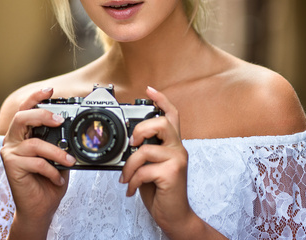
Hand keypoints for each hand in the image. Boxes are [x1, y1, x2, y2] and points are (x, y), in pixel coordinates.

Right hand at [1, 87, 75, 238]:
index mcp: (23, 134)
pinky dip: (52, 170)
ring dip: (56, 151)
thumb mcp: (58, 156)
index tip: (50, 90)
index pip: (25, 110)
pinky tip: (57, 178)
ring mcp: (10, 154)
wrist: (40, 208)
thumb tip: (74, 129)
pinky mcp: (12, 168)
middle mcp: (13, 141)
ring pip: (33, 143)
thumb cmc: (48, 181)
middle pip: (21, 118)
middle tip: (59, 119)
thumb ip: (59, 141)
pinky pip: (37, 163)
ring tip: (69, 160)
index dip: (35, 97)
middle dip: (42, 114)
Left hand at [119, 86, 194, 236]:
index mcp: (173, 144)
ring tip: (127, 177)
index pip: (172, 115)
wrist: (175, 216)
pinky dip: (133, 181)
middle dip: (141, 130)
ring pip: (146, 150)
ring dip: (129, 166)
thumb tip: (129, 144)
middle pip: (162, 123)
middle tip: (132, 144)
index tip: (149, 90)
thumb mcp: (152, 167)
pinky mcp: (172, 173)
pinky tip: (132, 189)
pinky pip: (144, 170)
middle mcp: (178, 149)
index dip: (161, 100)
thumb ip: (146, 152)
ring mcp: (177, 160)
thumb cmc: (161, 191)